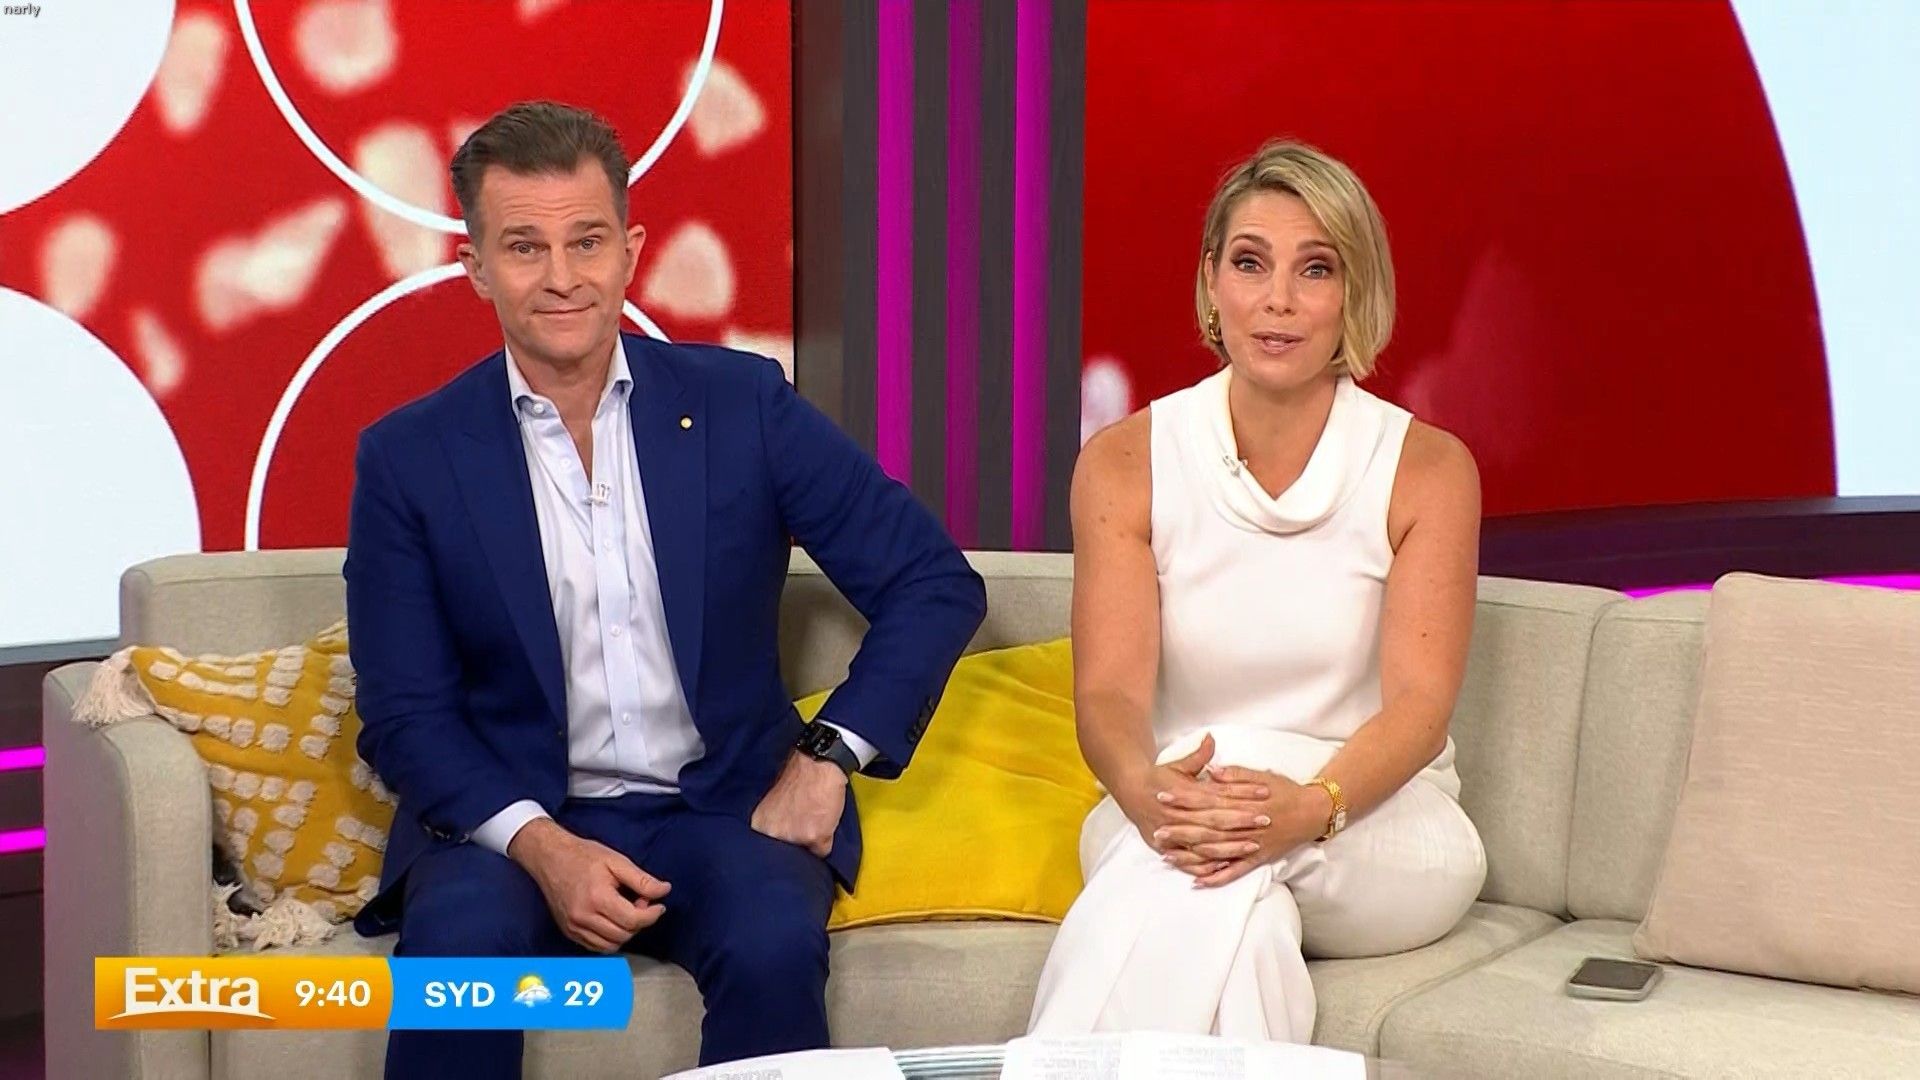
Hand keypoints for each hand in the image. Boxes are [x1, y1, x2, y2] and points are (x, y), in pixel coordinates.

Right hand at [508, 818, 669, 952]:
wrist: (550, 857)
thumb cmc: (583, 856)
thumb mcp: (617, 861)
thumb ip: (642, 879)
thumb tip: (664, 891)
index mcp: (597, 898)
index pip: (633, 920)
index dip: (652, 915)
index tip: (659, 906)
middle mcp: (583, 917)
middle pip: (623, 935)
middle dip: (639, 922)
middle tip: (641, 903)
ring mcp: (573, 927)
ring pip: (610, 945)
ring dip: (625, 932)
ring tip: (626, 911)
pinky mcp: (569, 931)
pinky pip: (596, 946)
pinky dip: (610, 938)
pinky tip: (613, 920)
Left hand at [751, 750, 846, 857]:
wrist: (818, 764)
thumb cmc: (798, 777)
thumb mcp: (774, 803)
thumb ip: (774, 825)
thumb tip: (783, 841)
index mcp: (760, 825)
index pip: (770, 851)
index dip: (783, 843)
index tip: (790, 837)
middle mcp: (773, 834)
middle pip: (787, 855)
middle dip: (796, 846)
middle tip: (804, 829)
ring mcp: (794, 838)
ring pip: (805, 855)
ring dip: (811, 845)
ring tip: (814, 822)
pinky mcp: (815, 838)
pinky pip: (822, 852)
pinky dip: (826, 842)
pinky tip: (825, 824)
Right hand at [1116, 734, 1271, 875]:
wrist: (1130, 791)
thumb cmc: (1157, 779)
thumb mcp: (1177, 765)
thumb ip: (1198, 756)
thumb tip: (1211, 738)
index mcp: (1182, 793)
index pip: (1218, 794)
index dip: (1241, 794)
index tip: (1263, 792)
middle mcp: (1176, 814)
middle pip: (1214, 820)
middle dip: (1241, 821)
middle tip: (1266, 819)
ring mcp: (1171, 833)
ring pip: (1204, 843)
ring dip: (1229, 846)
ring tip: (1253, 845)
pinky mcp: (1166, 848)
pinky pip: (1188, 861)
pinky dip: (1205, 866)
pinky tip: (1224, 866)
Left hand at [1160, 765, 1331, 887]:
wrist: (1314, 811)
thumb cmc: (1286, 790)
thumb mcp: (1261, 775)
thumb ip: (1235, 775)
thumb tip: (1211, 771)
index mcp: (1244, 802)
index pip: (1207, 799)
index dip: (1184, 798)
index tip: (1163, 795)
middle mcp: (1246, 825)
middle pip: (1208, 828)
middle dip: (1181, 829)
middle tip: (1157, 831)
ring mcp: (1252, 844)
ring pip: (1217, 851)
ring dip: (1192, 855)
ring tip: (1168, 856)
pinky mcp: (1258, 859)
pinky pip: (1235, 871)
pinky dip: (1217, 878)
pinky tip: (1198, 881)